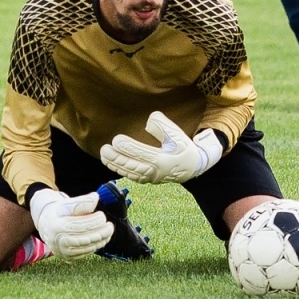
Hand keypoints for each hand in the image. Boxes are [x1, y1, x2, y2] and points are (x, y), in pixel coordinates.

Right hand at [28, 189, 113, 258]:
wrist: (46, 224)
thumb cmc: (59, 212)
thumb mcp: (66, 203)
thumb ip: (81, 201)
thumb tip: (95, 198)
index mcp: (56, 225)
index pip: (80, 225)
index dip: (94, 221)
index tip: (102, 215)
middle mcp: (57, 241)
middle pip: (84, 239)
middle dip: (101, 233)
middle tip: (110, 226)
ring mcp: (62, 251)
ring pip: (86, 248)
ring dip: (100, 240)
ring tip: (108, 232)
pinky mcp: (67, 257)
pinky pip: (85, 253)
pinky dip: (95, 246)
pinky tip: (100, 239)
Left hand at [100, 111, 222, 184]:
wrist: (193, 167)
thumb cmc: (184, 148)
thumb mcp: (178, 135)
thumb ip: (164, 125)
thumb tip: (149, 120)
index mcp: (163, 160)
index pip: (142, 153)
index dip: (128, 147)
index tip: (116, 140)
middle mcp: (156, 171)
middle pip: (133, 165)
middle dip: (117, 158)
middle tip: (104, 150)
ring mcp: (152, 177)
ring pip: (131, 172)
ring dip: (116, 165)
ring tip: (104, 156)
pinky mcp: (149, 179)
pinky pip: (133, 176)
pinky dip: (122, 171)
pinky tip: (111, 164)